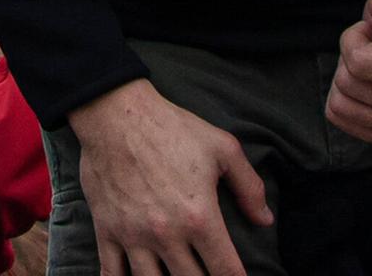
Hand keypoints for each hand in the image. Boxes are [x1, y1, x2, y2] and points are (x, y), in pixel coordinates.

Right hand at [69, 76, 269, 275]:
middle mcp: (167, 234)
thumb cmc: (172, 128)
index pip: (226, 271)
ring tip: (174, 275)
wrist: (116, 113)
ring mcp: (134, 235)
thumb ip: (249, 187)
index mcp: (200, 218)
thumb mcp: (223, 148)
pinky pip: (111, 273)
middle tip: (206, 274)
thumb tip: (264, 220)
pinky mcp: (107, 229)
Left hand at [324, 0, 371, 145]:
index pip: (357, 63)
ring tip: (368, 67)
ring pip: (338, 103)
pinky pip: (338, 118)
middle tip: (370, 50)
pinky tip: (365, 85)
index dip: (354, 39)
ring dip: (345, 78)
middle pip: (346, 83)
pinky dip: (342, 97)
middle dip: (349, 59)